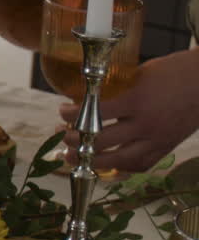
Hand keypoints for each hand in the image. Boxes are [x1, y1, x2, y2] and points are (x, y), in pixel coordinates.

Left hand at [60, 48, 198, 170]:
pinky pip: (139, 165)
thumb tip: (89, 95)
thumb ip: (118, 87)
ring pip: (117, 160)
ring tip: (73, 156)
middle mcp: (146, 124)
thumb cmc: (176, 71)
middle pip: (101, 141)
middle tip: (62, 135)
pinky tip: (105, 165)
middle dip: (75, 140)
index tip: (63, 111)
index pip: (95, 113)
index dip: (73, 114)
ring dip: (90, 160)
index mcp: (137, 100)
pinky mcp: (166, 148)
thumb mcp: (142, 72)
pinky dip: (119, 168)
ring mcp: (157, 139)